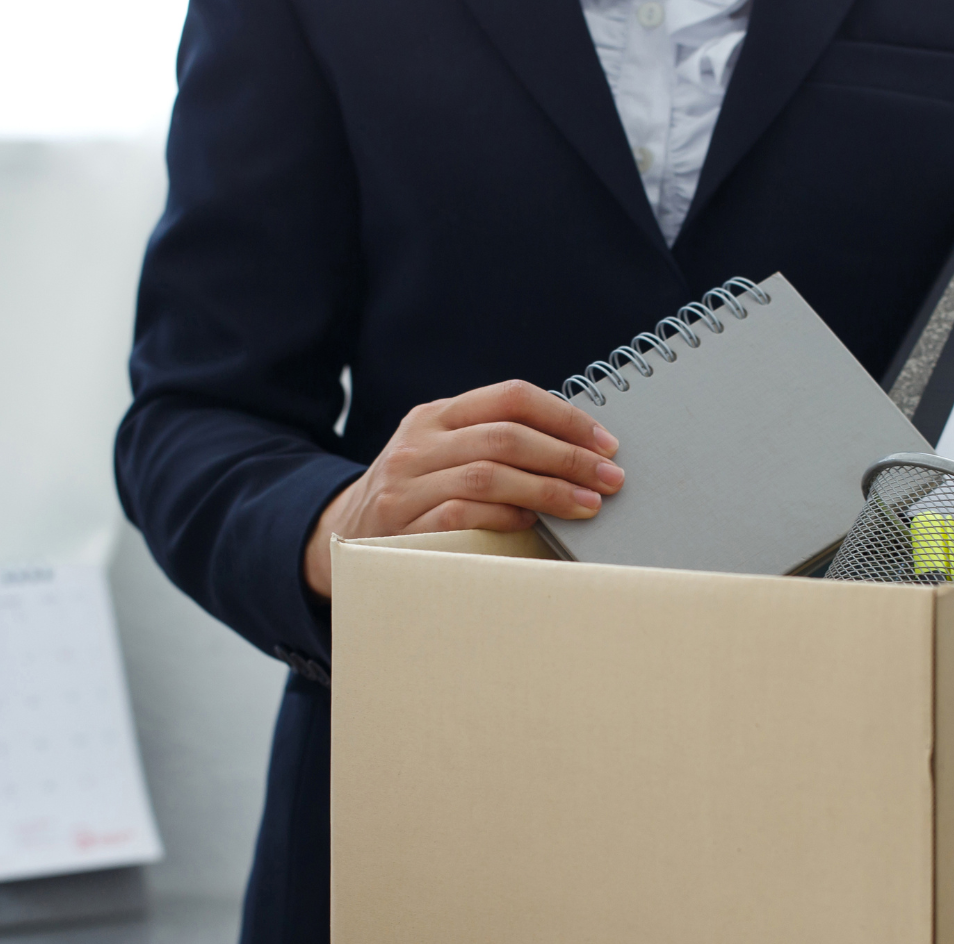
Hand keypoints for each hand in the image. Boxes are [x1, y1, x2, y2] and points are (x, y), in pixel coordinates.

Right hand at [302, 380, 624, 597]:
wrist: (343, 536)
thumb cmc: (415, 498)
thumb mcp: (442, 456)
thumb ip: (491, 445)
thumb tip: (578, 451)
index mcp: (436, 415)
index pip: (510, 397)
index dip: (565, 417)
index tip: (605, 443)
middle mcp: (419, 442)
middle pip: (506, 436)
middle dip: (567, 457)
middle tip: (609, 479)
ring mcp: (406, 482)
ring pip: (489, 475)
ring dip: (548, 491)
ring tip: (587, 505)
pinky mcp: (401, 524)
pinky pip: (463, 515)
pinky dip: (505, 517)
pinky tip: (532, 524)